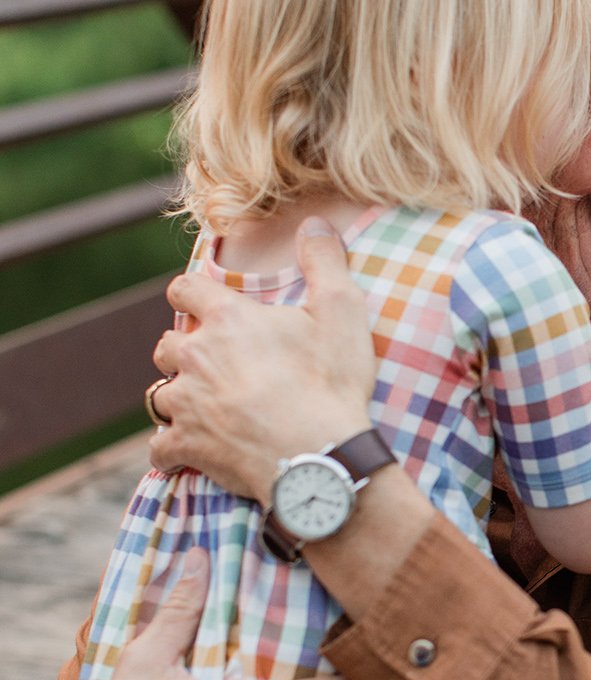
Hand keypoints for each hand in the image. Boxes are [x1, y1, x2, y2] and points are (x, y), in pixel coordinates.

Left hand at [150, 218, 374, 503]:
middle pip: (166, 345)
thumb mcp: (341, 312)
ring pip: (159, 395)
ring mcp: (186, 404)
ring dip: (176, 399)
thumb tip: (314, 223)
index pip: (184, 289)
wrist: (317, 457)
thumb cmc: (330, 383)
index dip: (191, 294)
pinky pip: (159, 447)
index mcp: (226, 319)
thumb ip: (325, 261)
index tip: (200, 302)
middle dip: (184, 351)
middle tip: (212, 363)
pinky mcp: (187, 446)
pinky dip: (169, 449)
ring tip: (200, 407)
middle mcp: (196, 357)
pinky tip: (184, 452)